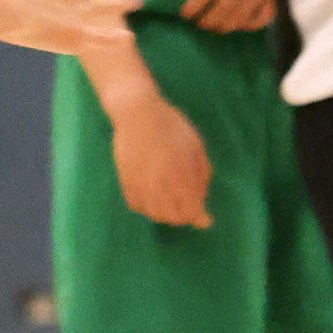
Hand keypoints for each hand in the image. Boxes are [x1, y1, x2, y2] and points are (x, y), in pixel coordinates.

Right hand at [107, 86, 216, 228]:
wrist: (137, 113)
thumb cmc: (172, 127)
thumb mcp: (196, 147)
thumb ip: (202, 175)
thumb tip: (203, 201)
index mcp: (180, 173)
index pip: (191, 209)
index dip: (200, 217)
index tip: (206, 219)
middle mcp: (158, 181)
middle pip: (173, 216)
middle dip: (185, 216)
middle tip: (189, 208)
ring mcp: (140, 182)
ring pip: (154, 214)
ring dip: (166, 214)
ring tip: (172, 202)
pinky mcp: (125, 180)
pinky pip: (137, 205)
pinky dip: (147, 207)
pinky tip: (154, 197)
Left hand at [180, 0, 275, 31]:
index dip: (193, 7)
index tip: (187, 14)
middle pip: (222, 10)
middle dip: (208, 21)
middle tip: (202, 23)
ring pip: (240, 18)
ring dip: (225, 26)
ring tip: (218, 26)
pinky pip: (262, 18)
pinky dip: (249, 25)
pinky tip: (242, 24)